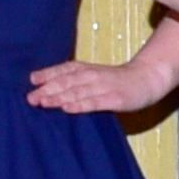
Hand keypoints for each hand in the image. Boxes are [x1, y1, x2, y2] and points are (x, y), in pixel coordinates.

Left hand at [26, 55, 171, 119]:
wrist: (148, 78)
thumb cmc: (117, 80)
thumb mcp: (95, 76)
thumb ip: (75, 81)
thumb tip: (48, 90)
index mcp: (87, 69)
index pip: (64, 69)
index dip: (48, 74)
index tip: (32, 80)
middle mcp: (93, 75)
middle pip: (67, 81)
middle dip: (47, 89)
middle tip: (30, 98)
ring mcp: (104, 87)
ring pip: (78, 91)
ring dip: (59, 96)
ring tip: (43, 102)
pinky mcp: (115, 99)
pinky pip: (95, 102)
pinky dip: (80, 105)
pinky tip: (67, 108)